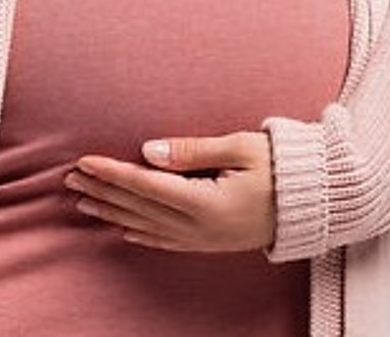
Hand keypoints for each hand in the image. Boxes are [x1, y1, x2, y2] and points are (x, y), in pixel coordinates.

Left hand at [64, 131, 275, 252]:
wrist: (319, 201)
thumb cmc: (284, 166)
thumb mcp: (241, 147)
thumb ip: (192, 150)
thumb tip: (147, 150)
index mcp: (206, 201)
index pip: (146, 185)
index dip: (112, 173)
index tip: (85, 161)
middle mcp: (200, 226)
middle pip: (139, 207)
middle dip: (103, 191)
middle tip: (71, 177)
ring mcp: (206, 238)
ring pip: (147, 225)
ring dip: (113, 211)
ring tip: (84, 200)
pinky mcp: (212, 242)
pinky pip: (167, 241)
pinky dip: (140, 233)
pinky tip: (122, 227)